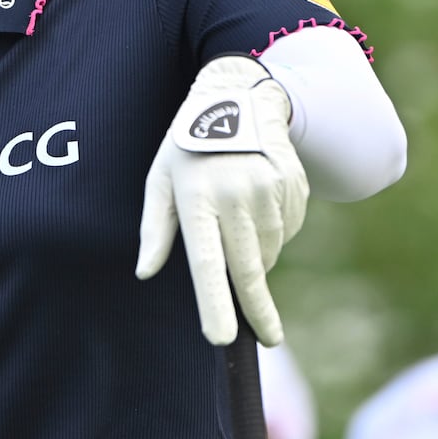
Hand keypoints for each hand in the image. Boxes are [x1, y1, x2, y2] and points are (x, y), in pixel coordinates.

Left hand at [134, 56, 307, 345]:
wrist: (237, 100)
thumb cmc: (187, 148)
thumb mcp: (160, 180)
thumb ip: (154, 229)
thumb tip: (145, 271)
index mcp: (197, 198)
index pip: (207, 262)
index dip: (214, 303)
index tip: (221, 338)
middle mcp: (236, 197)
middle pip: (249, 269)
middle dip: (258, 310)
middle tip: (270, 338)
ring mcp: (268, 191)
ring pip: (269, 251)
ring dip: (257, 256)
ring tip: (236, 222)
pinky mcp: (293, 187)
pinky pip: (287, 229)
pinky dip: (273, 231)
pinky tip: (256, 204)